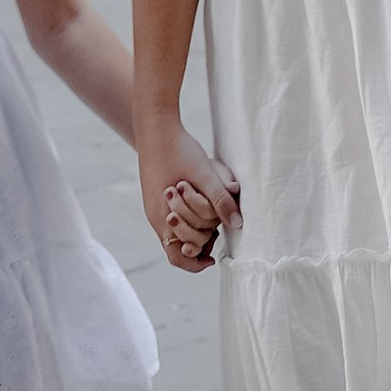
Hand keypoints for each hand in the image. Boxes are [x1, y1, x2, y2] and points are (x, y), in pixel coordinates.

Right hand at [140, 121, 240, 272]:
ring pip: (174, 233)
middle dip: (198, 245)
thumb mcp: (205, 175)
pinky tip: (200, 206)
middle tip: (216, 235)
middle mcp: (155, 216)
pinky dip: (186, 219)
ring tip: (211, 222)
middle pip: (176, 248)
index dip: (197, 262)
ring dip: (193, 231)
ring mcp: (153, 206)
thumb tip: (237, 223)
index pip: (177, 257)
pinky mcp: (155, 196)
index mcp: (164, 217)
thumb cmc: (179, 151)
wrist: (156, 128)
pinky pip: (170, 219)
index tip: (214, 257)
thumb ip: (220, 200)